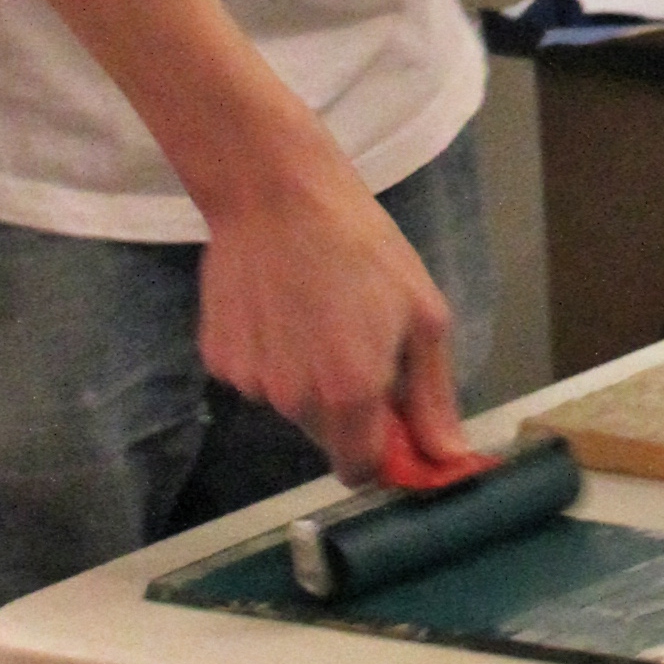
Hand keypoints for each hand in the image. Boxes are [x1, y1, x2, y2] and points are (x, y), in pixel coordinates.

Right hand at [194, 123, 467, 480]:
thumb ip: (433, 397)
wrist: (276, 194)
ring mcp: (248, 381)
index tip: (392, 423)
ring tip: (316, 314)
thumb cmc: (364, 247)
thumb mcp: (423, 315)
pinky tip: (279, 307)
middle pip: (326, 436)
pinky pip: (255, 376)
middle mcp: (294, 401)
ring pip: (290, 404)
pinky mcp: (216, 359)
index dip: (381, 454)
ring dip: (307, 379)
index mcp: (349, 394)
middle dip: (347, 409)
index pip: (360, 469)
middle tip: (357, 345)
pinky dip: (270, 355)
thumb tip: (447, 458)